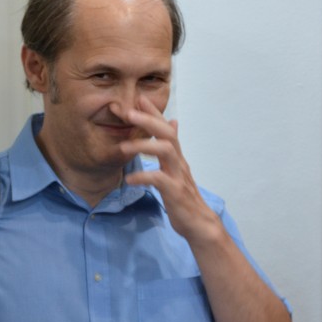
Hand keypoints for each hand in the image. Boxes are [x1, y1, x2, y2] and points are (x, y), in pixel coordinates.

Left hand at [117, 98, 220, 245]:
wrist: (199, 223)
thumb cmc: (184, 197)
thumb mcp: (177, 168)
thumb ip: (172, 147)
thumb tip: (173, 122)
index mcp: (177, 156)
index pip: (166, 127)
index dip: (153, 112)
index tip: (138, 97)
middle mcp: (179, 162)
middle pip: (168, 133)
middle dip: (149, 120)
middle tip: (128, 112)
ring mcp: (179, 176)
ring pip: (166, 151)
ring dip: (144, 145)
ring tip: (123, 147)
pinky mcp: (175, 192)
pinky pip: (159, 179)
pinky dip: (143, 176)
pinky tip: (129, 179)